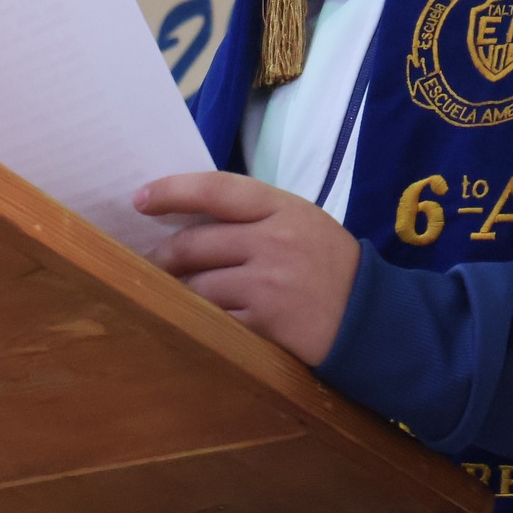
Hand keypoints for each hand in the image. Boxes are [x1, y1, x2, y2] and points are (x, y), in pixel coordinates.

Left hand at [134, 171, 360, 365]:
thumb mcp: (300, 222)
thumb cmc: (329, 265)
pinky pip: (213, 318)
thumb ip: (253, 216)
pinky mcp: (264, 323)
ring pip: (197, 285)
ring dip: (179, 291)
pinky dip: (201, 319)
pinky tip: (200, 320)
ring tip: (176, 294)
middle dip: (165, 255)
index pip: (215, 189)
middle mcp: (272, 241)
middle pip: (194, 242)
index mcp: (281, 207)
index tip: (140, 199)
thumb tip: (189, 217)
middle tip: (155, 263)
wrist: (372, 319)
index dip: (171, 191)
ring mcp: (267, 284)